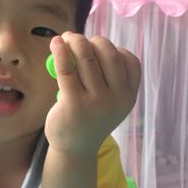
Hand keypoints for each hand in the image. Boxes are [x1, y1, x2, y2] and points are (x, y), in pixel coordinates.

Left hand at [44, 32, 140, 155]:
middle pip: (109, 55)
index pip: (131, 62)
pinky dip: (61, 52)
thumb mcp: (109, 102)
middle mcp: (116, 99)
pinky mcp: (73, 104)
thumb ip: (108, 78)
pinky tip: (56, 43)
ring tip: (66, 38)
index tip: (99, 47)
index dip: (115, 48)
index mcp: (128, 97)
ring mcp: (96, 102)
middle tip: (78, 38)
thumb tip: (89, 44)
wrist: (74, 149)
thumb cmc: (89, 118)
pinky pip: (67, 69)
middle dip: (94, 40)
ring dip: (75, 41)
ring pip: (87, 58)